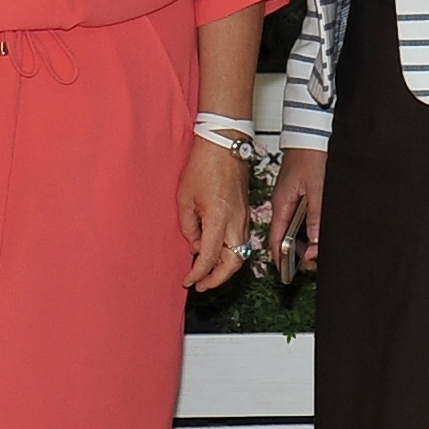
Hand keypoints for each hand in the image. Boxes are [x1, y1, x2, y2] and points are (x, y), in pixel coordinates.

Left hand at [180, 139, 250, 290]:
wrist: (223, 144)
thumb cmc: (203, 165)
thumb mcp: (184, 198)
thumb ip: (188, 226)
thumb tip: (194, 244)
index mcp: (219, 219)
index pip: (209, 258)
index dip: (197, 274)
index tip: (188, 280)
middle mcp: (235, 222)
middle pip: (233, 263)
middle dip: (217, 279)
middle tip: (201, 284)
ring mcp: (243, 217)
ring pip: (240, 253)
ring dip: (225, 267)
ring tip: (207, 272)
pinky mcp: (244, 212)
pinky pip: (241, 240)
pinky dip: (230, 252)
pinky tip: (216, 252)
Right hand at [268, 146, 328, 283]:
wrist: (312, 132)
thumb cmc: (310, 154)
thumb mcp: (317, 187)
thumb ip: (316, 215)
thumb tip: (316, 241)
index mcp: (281, 205)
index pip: (277, 240)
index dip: (281, 260)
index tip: (288, 275)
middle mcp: (283, 205)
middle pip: (287, 238)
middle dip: (300, 253)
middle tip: (317, 259)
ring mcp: (291, 200)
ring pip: (296, 230)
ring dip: (308, 242)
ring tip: (321, 249)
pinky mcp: (300, 195)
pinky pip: (303, 219)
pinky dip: (311, 229)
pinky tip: (321, 232)